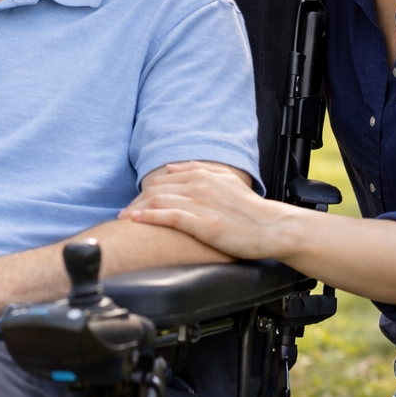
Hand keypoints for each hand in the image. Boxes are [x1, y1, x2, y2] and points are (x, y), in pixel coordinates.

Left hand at [123, 161, 298, 261]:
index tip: (133, 203)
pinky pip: (169, 216)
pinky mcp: (204, 223)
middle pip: (155, 190)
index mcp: (203, 175)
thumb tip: (171, 168)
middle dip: (136, 201)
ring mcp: (201, 204)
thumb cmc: (251, 209)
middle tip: (122, 213)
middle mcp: (199, 185)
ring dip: (136, 208)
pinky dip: (148, 217)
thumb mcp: (226, 181)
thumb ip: (199, 171)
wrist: (274, 228)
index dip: (144, 192)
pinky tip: (135, 220)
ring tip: (122, 217)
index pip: (162, 181)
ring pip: (158, 201)